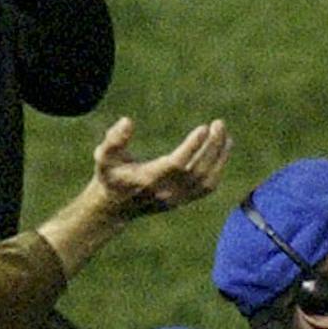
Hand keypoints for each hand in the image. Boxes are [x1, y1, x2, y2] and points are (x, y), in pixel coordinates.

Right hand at [88, 117, 231, 221]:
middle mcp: (166, 192)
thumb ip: (113, 139)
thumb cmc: (110, 175)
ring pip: (206, 179)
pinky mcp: (184, 200)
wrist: (116, 207)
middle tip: (219, 124)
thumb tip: (128, 121)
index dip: (191, 147)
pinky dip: (219, 167)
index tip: (204, 128)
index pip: (176, 164)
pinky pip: (208, 186)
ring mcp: (178, 199)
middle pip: (197, 170)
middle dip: (211, 147)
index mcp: (148, 179)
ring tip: (224, 132)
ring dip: (219, 156)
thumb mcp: (103, 156)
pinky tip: (223, 147)